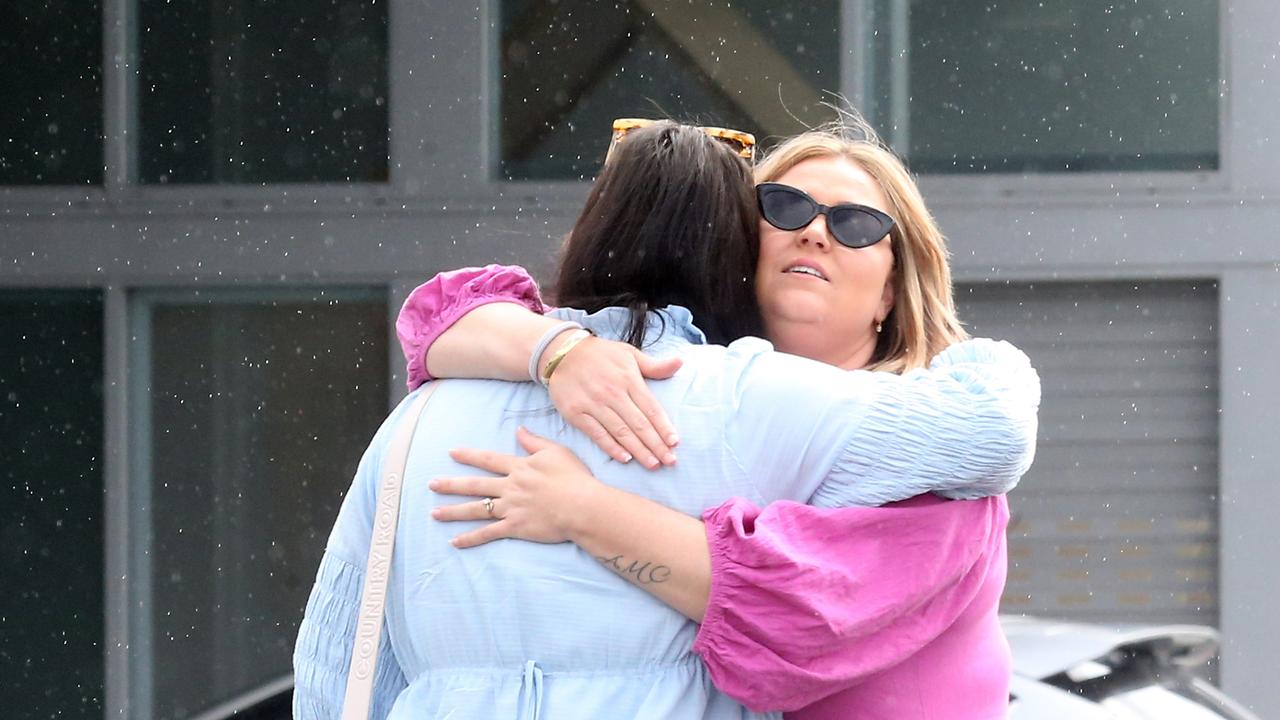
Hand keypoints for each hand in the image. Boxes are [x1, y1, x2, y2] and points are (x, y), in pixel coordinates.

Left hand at [430, 427, 604, 547]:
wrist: (582, 506)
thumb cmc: (574, 478)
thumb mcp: (556, 452)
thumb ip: (534, 441)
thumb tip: (519, 430)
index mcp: (519, 467)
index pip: (488, 459)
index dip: (470, 455)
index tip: (452, 453)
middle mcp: (510, 487)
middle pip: (475, 485)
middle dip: (451, 484)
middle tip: (431, 484)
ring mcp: (510, 508)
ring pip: (476, 509)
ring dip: (453, 511)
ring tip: (434, 513)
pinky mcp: (515, 527)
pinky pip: (488, 533)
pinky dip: (471, 538)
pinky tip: (454, 541)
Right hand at [544, 334, 681, 468]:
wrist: (562, 352)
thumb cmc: (600, 354)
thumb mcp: (629, 353)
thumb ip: (654, 365)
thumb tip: (680, 362)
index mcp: (628, 379)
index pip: (651, 408)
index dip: (664, 427)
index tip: (675, 443)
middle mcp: (612, 393)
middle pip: (639, 424)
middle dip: (656, 445)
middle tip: (669, 461)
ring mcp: (593, 404)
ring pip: (621, 432)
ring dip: (638, 451)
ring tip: (653, 464)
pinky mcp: (576, 413)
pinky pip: (597, 434)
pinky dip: (611, 447)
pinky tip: (625, 458)